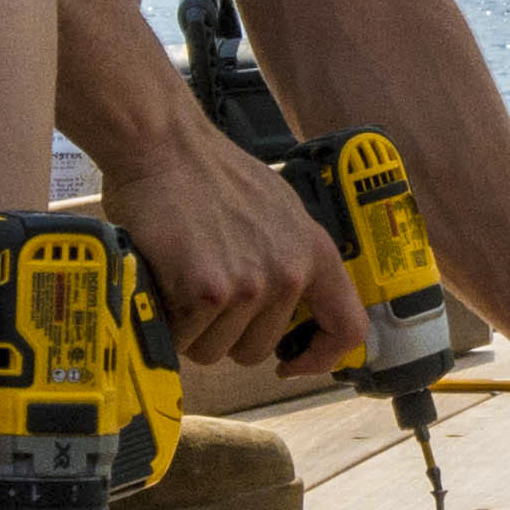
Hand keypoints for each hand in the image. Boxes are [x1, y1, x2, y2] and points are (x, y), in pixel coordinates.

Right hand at [100, 124, 364, 373]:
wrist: (163, 145)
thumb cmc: (208, 173)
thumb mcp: (275, 208)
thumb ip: (286, 254)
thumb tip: (283, 304)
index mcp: (314, 251)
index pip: (347, 327)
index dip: (320, 357)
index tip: (291, 364)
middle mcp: (289, 272)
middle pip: (256, 351)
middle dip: (222, 334)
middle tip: (199, 293)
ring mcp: (250, 284)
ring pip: (214, 350)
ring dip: (190, 329)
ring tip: (179, 280)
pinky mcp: (209, 291)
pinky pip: (183, 337)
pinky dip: (165, 319)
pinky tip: (162, 280)